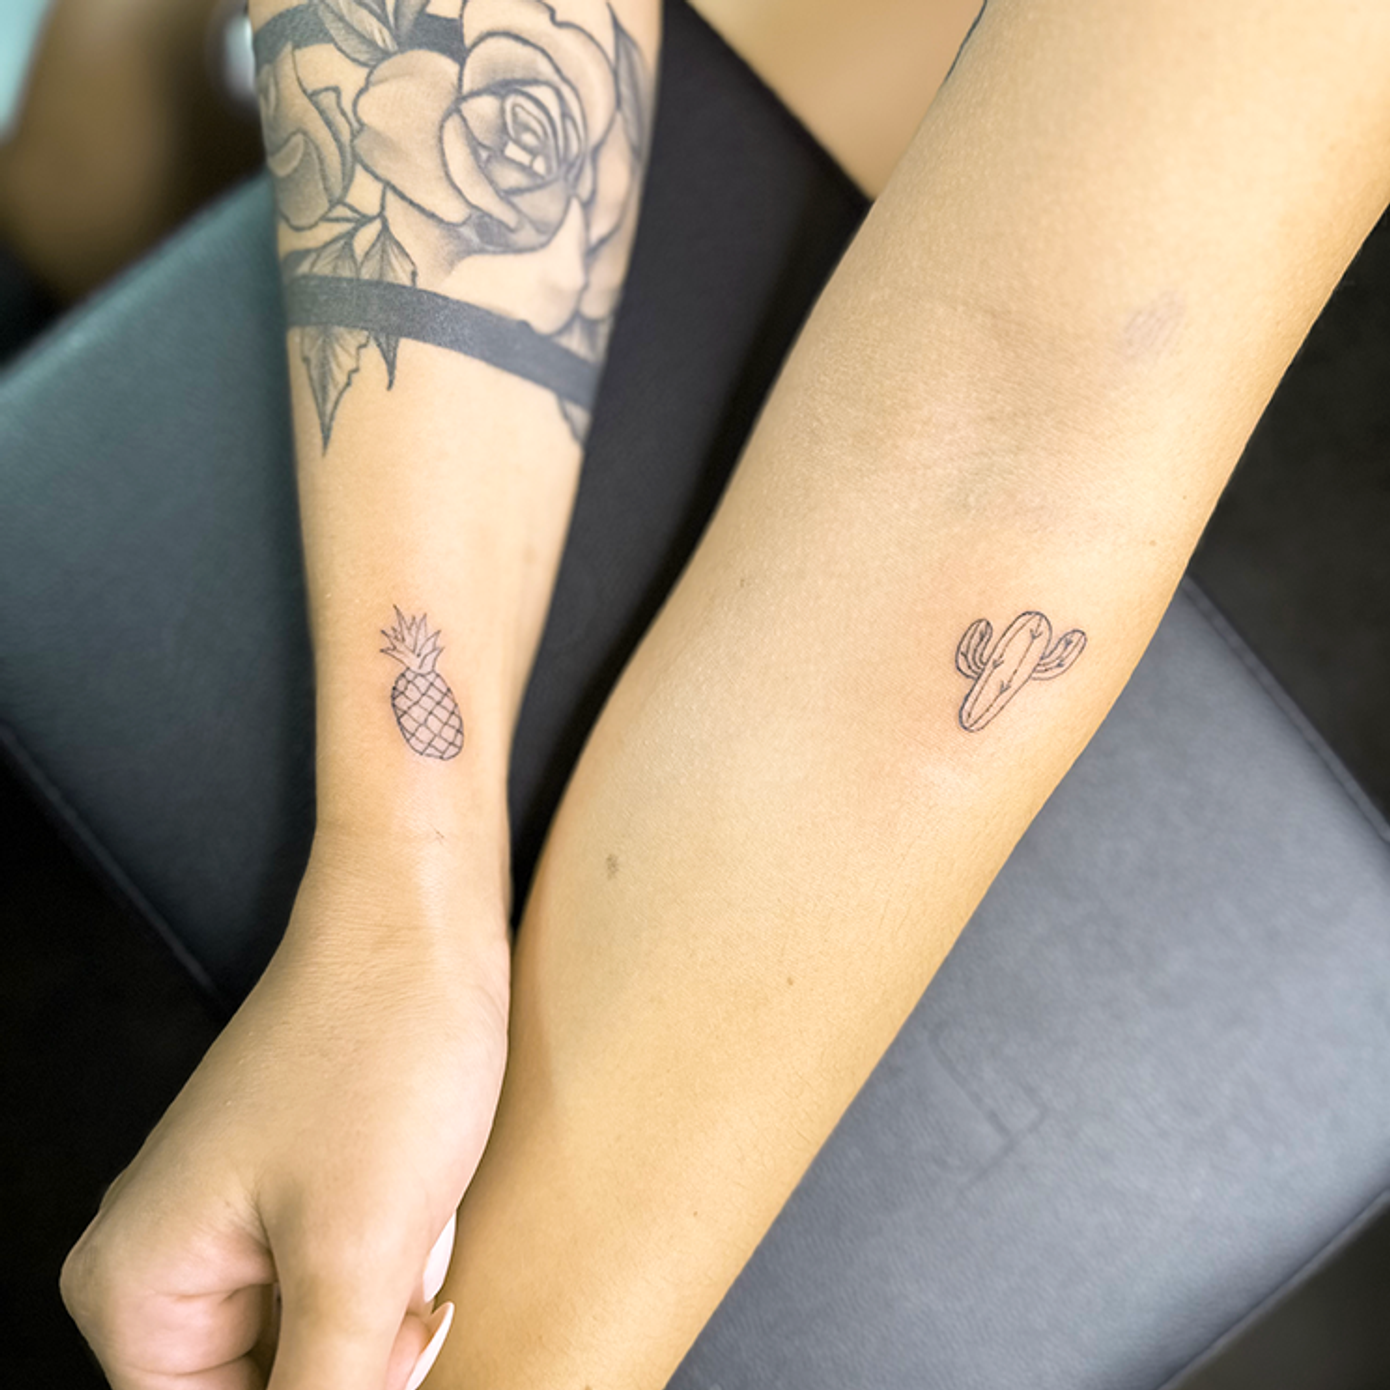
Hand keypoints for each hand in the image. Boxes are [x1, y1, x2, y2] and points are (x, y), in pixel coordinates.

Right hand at [60, 834, 511, 1389]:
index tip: (387, 1353)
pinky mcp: (290, 1184)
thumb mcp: (358, 1257)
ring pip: (306, 1340)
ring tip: (415, 1243)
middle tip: (411, 1302)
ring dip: (376, 1319)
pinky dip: (386, 1273)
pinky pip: (331, 1279)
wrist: (421, 922)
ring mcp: (227, 1215)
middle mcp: (160, 1257)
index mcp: (134, 1287)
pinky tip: (420, 1217)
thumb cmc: (383, 1055)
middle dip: (351, 1368)